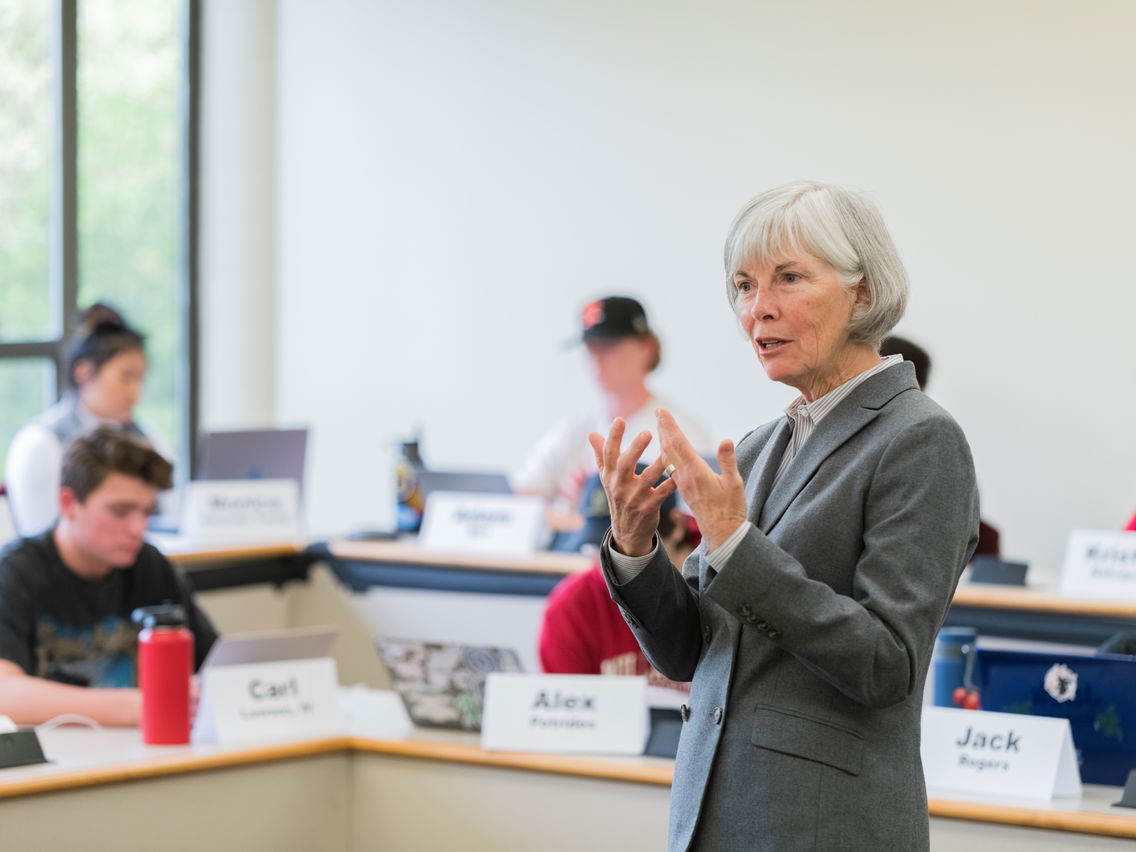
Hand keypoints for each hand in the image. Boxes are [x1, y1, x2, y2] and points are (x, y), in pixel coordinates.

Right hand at [588, 418, 676, 556]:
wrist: (626, 532)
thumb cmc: (618, 496)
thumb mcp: (607, 478)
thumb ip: (601, 454)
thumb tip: (591, 434)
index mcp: (610, 475)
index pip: (609, 453)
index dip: (613, 436)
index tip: (619, 420)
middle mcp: (620, 485)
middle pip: (625, 464)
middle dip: (635, 448)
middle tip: (647, 432)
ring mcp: (634, 498)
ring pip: (647, 478)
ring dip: (659, 465)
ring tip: (668, 451)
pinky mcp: (649, 508)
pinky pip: (662, 494)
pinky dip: (670, 484)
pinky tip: (679, 474)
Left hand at [655, 409, 747, 551]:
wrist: (722, 534)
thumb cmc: (731, 509)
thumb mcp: (734, 484)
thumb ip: (728, 461)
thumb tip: (726, 440)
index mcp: (695, 471)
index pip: (679, 443)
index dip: (669, 426)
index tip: (661, 411)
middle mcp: (685, 476)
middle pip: (669, 448)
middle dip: (663, 429)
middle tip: (657, 413)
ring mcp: (683, 483)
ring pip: (668, 458)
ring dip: (663, 441)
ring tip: (659, 428)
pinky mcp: (684, 489)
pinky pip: (671, 468)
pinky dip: (667, 455)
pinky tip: (666, 452)